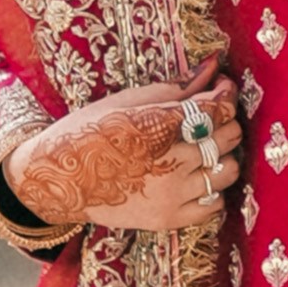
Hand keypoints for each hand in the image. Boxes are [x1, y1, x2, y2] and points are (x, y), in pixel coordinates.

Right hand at [14, 82, 238, 242]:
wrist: (58, 180)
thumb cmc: (86, 132)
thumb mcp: (126, 101)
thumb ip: (175, 88)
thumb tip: (213, 67)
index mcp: (158, 126)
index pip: (218, 108)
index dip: (226, 94)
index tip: (221, 89)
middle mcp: (170, 162)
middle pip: (229, 138)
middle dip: (226, 122)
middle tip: (211, 119)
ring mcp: (171, 194)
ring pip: (228, 172)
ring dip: (223, 157)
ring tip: (203, 151)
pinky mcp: (168, 219)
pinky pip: (214, 206)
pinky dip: (213, 191)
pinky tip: (196, 179)